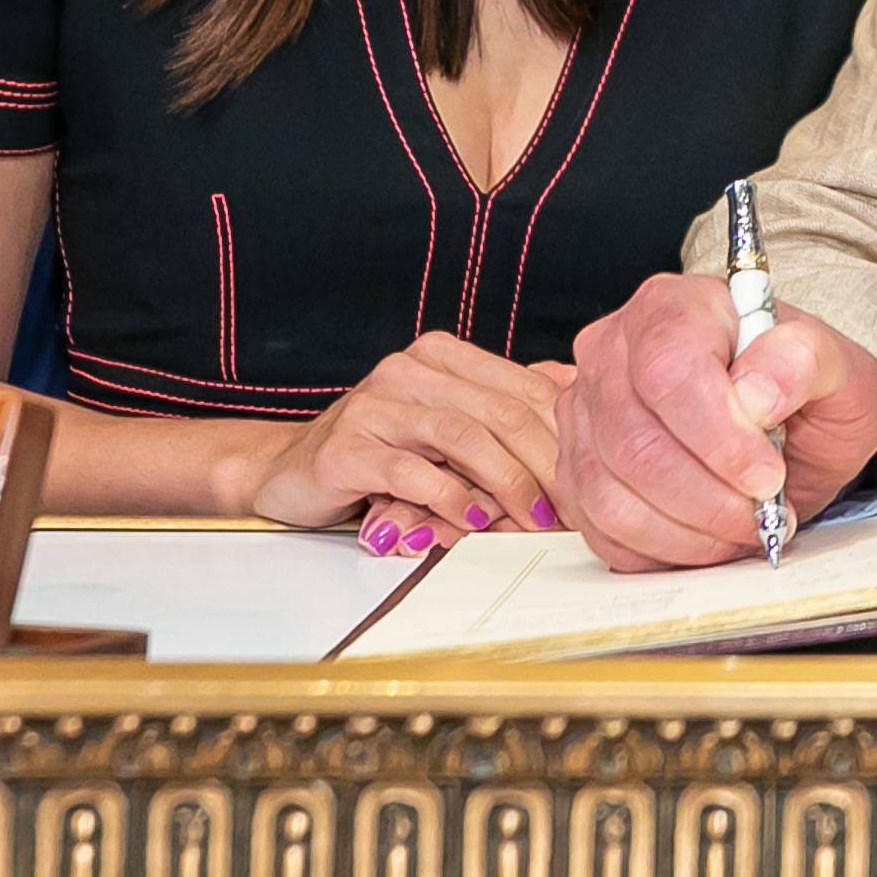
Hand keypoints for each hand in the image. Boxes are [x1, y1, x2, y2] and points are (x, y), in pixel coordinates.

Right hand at [228, 334, 565, 541]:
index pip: (523, 389)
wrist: (288, 470)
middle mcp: (409, 370)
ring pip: (463, 436)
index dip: (565, 437)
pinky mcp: (347, 447)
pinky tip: (476, 519)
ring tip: (532, 520)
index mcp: (442, 356)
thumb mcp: (446, 425)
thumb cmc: (378, 451)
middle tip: (571, 510)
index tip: (589, 481)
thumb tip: (573, 391)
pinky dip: (452, 498)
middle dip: (546, 466)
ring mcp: (374, 405)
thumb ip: (501, 408)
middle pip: (501, 412)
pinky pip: (413, 471)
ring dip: (507, 484)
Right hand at [556, 271, 876, 572]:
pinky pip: (602, 530)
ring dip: (689, 532)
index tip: (768, 475)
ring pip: (612, 496)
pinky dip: (662, 551)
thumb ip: (806, 361)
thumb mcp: (840, 367)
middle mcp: (614, 352)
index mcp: (675, 307)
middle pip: (635, 443)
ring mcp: (586, 414)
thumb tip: (755, 393)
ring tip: (742, 527)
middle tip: (764, 514)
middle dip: (709, 498)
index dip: (718, 437)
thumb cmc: (807, 390)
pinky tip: (707, 538)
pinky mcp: (578, 471)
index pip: (670, 371)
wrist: (791, 426)